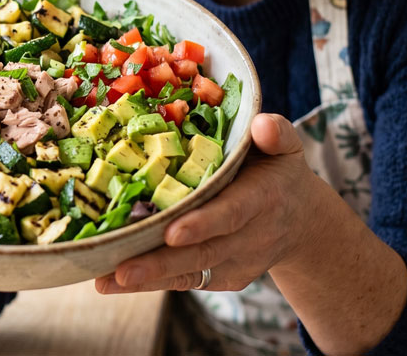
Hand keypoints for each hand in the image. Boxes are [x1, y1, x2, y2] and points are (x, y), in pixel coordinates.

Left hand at [96, 113, 327, 293]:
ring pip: (188, 272)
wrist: (301, 222)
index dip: (202, 223)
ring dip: (146, 278)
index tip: (171, 232)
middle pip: (202, 252)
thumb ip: (276, 133)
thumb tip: (261, 123)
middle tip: (121, 270)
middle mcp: (249, 237)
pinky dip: (149, 282)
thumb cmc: (279, 174)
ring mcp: (234, 261)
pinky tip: (112, 283)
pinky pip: (184, 279)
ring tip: (104, 281)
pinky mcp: (221, 277)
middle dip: (161, 262)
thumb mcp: (285, 147)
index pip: (231, 213)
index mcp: (261, 199)